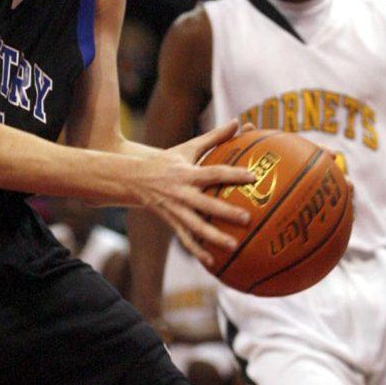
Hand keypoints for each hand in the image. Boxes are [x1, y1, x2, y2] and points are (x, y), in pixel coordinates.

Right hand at [135, 119, 255, 268]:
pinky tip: (213, 262)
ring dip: (213, 238)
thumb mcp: (187, 147)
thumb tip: (238, 122)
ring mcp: (175, 210)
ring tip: (234, 246)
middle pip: (205, 204)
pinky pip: (186, 239)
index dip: (232, 174)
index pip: (213, 173)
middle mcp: (181, 193)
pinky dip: (198, 251)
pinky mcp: (171, 222)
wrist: (132, 179)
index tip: (253, 177)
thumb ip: (214, 137)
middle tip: (247, 218)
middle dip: (225, 212)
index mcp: (187, 173)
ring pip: (195, 227)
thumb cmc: (166, 161)